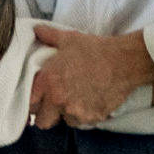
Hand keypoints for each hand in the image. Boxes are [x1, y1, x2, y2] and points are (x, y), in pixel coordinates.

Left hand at [29, 26, 153, 128]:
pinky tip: (91, 101)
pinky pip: (82, 123)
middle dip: (48, 114)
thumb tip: (36, 30)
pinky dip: (85, 116)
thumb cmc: (96, 49)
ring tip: (77, 99)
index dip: (33, 103)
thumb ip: (48, 36)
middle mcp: (58, 99)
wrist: (124, 61)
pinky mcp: (92, 118)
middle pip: (43, 122)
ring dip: (67, 114)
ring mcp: (75, 111)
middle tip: (56, 104)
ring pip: (64, 122)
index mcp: (48, 81)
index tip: (39, 99)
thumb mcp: (69, 39)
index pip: (29, 104)